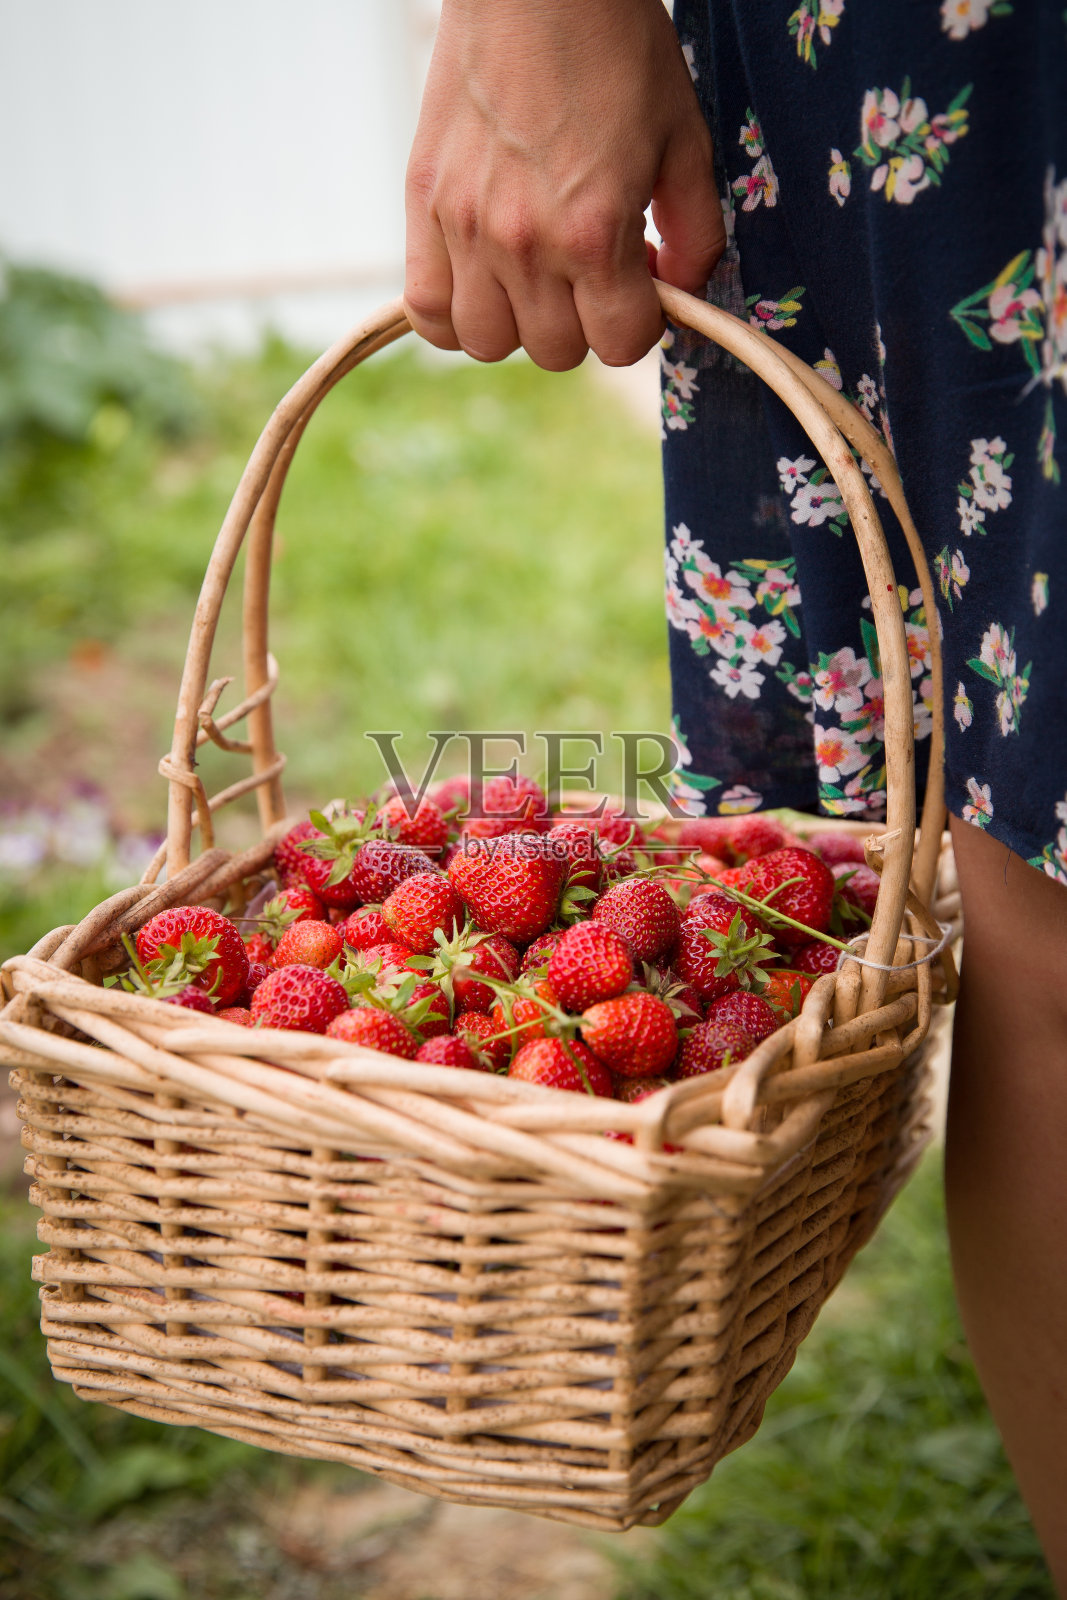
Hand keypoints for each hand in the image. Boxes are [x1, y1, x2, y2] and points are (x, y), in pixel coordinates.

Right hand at [404, 0, 724, 369]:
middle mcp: (524, 243)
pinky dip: (453, 315)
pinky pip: (426, 311)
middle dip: (585, 321)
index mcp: (594, 232)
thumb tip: (679, 293)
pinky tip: (481, 282)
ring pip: (488, 343)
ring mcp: (466, 228)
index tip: (640, 287)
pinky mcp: (424, 206)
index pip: (620, 345)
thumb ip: (696, 234)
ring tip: (535, 277)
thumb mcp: (686, 141)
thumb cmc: (617, 48)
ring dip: (519, 324)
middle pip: (557, 351)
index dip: (641, 322)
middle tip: (590, 271)